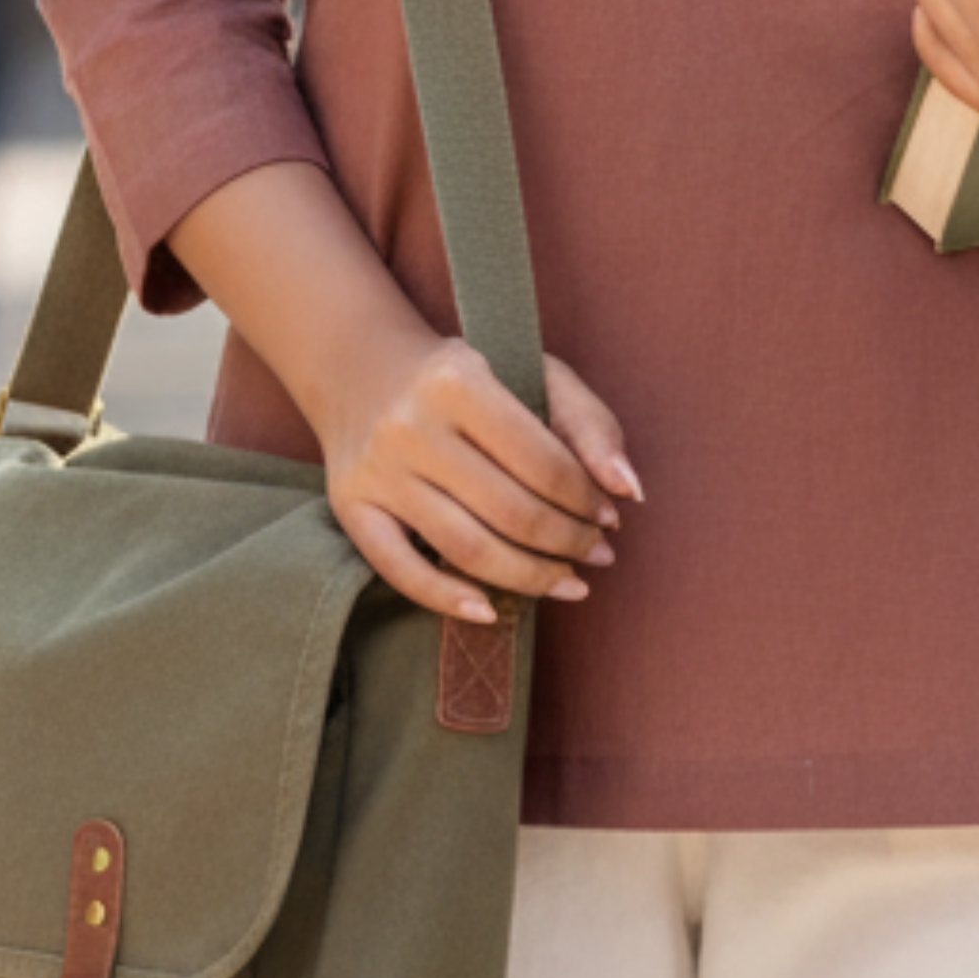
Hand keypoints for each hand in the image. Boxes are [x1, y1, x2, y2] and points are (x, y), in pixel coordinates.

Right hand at [317, 329, 641, 630]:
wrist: (361, 367)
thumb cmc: (462, 376)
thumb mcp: (530, 372)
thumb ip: (589, 423)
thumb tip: (628, 490)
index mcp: (458, 381)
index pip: (544, 463)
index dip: (587, 501)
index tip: (610, 517)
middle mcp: (412, 427)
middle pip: (511, 512)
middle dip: (568, 543)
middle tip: (596, 554)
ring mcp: (377, 471)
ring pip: (467, 550)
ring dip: (530, 577)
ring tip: (567, 582)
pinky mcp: (350, 507)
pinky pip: (402, 572)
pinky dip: (449, 601)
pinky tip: (490, 610)